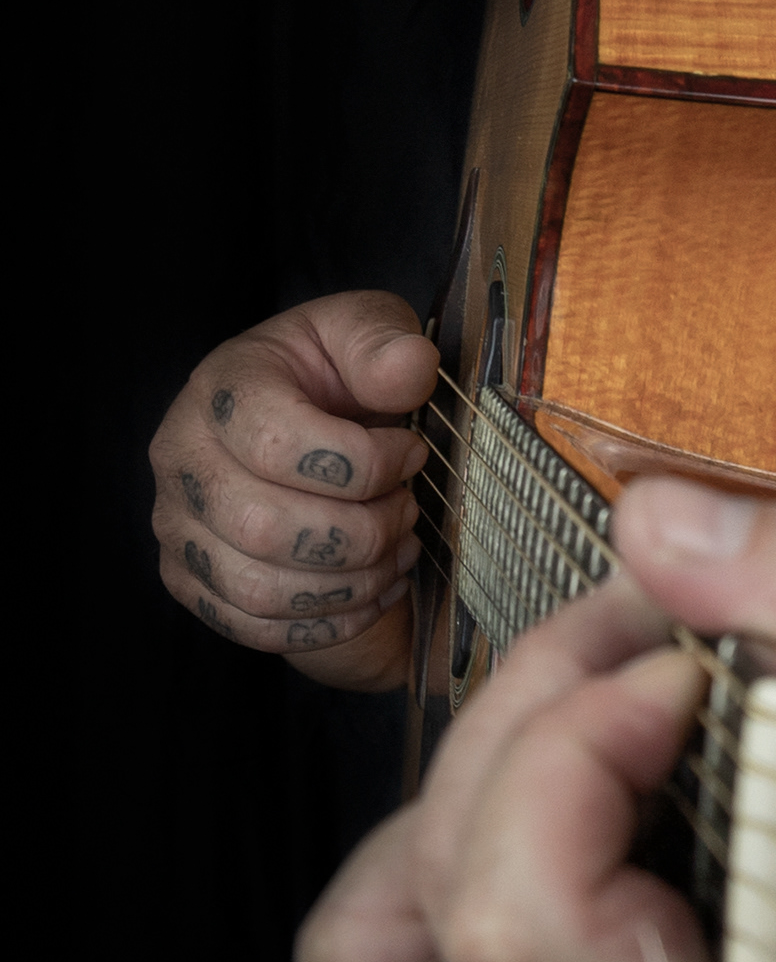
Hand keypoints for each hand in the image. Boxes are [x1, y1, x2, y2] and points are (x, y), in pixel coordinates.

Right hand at [150, 292, 439, 686]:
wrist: (306, 425)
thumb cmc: (335, 376)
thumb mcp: (367, 332)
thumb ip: (385, 341)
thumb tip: (410, 368)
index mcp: (221, 388)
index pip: (277, 445)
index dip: (363, 463)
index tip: (412, 453)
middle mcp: (181, 458)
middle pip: (263, 527)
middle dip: (360, 532)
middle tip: (407, 510)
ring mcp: (177, 526)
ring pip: (259, 590)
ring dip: (349, 584)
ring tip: (396, 550)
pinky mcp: (190, 581)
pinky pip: (254, 629)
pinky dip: (327, 623)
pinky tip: (372, 592)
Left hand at [294, 479, 775, 961]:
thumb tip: (654, 531)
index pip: (523, 917)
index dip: (572, 742)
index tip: (677, 668)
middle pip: (448, 906)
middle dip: (531, 720)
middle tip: (644, 646)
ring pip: (385, 961)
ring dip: (464, 809)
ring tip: (585, 732)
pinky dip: (444, 879)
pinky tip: (554, 811)